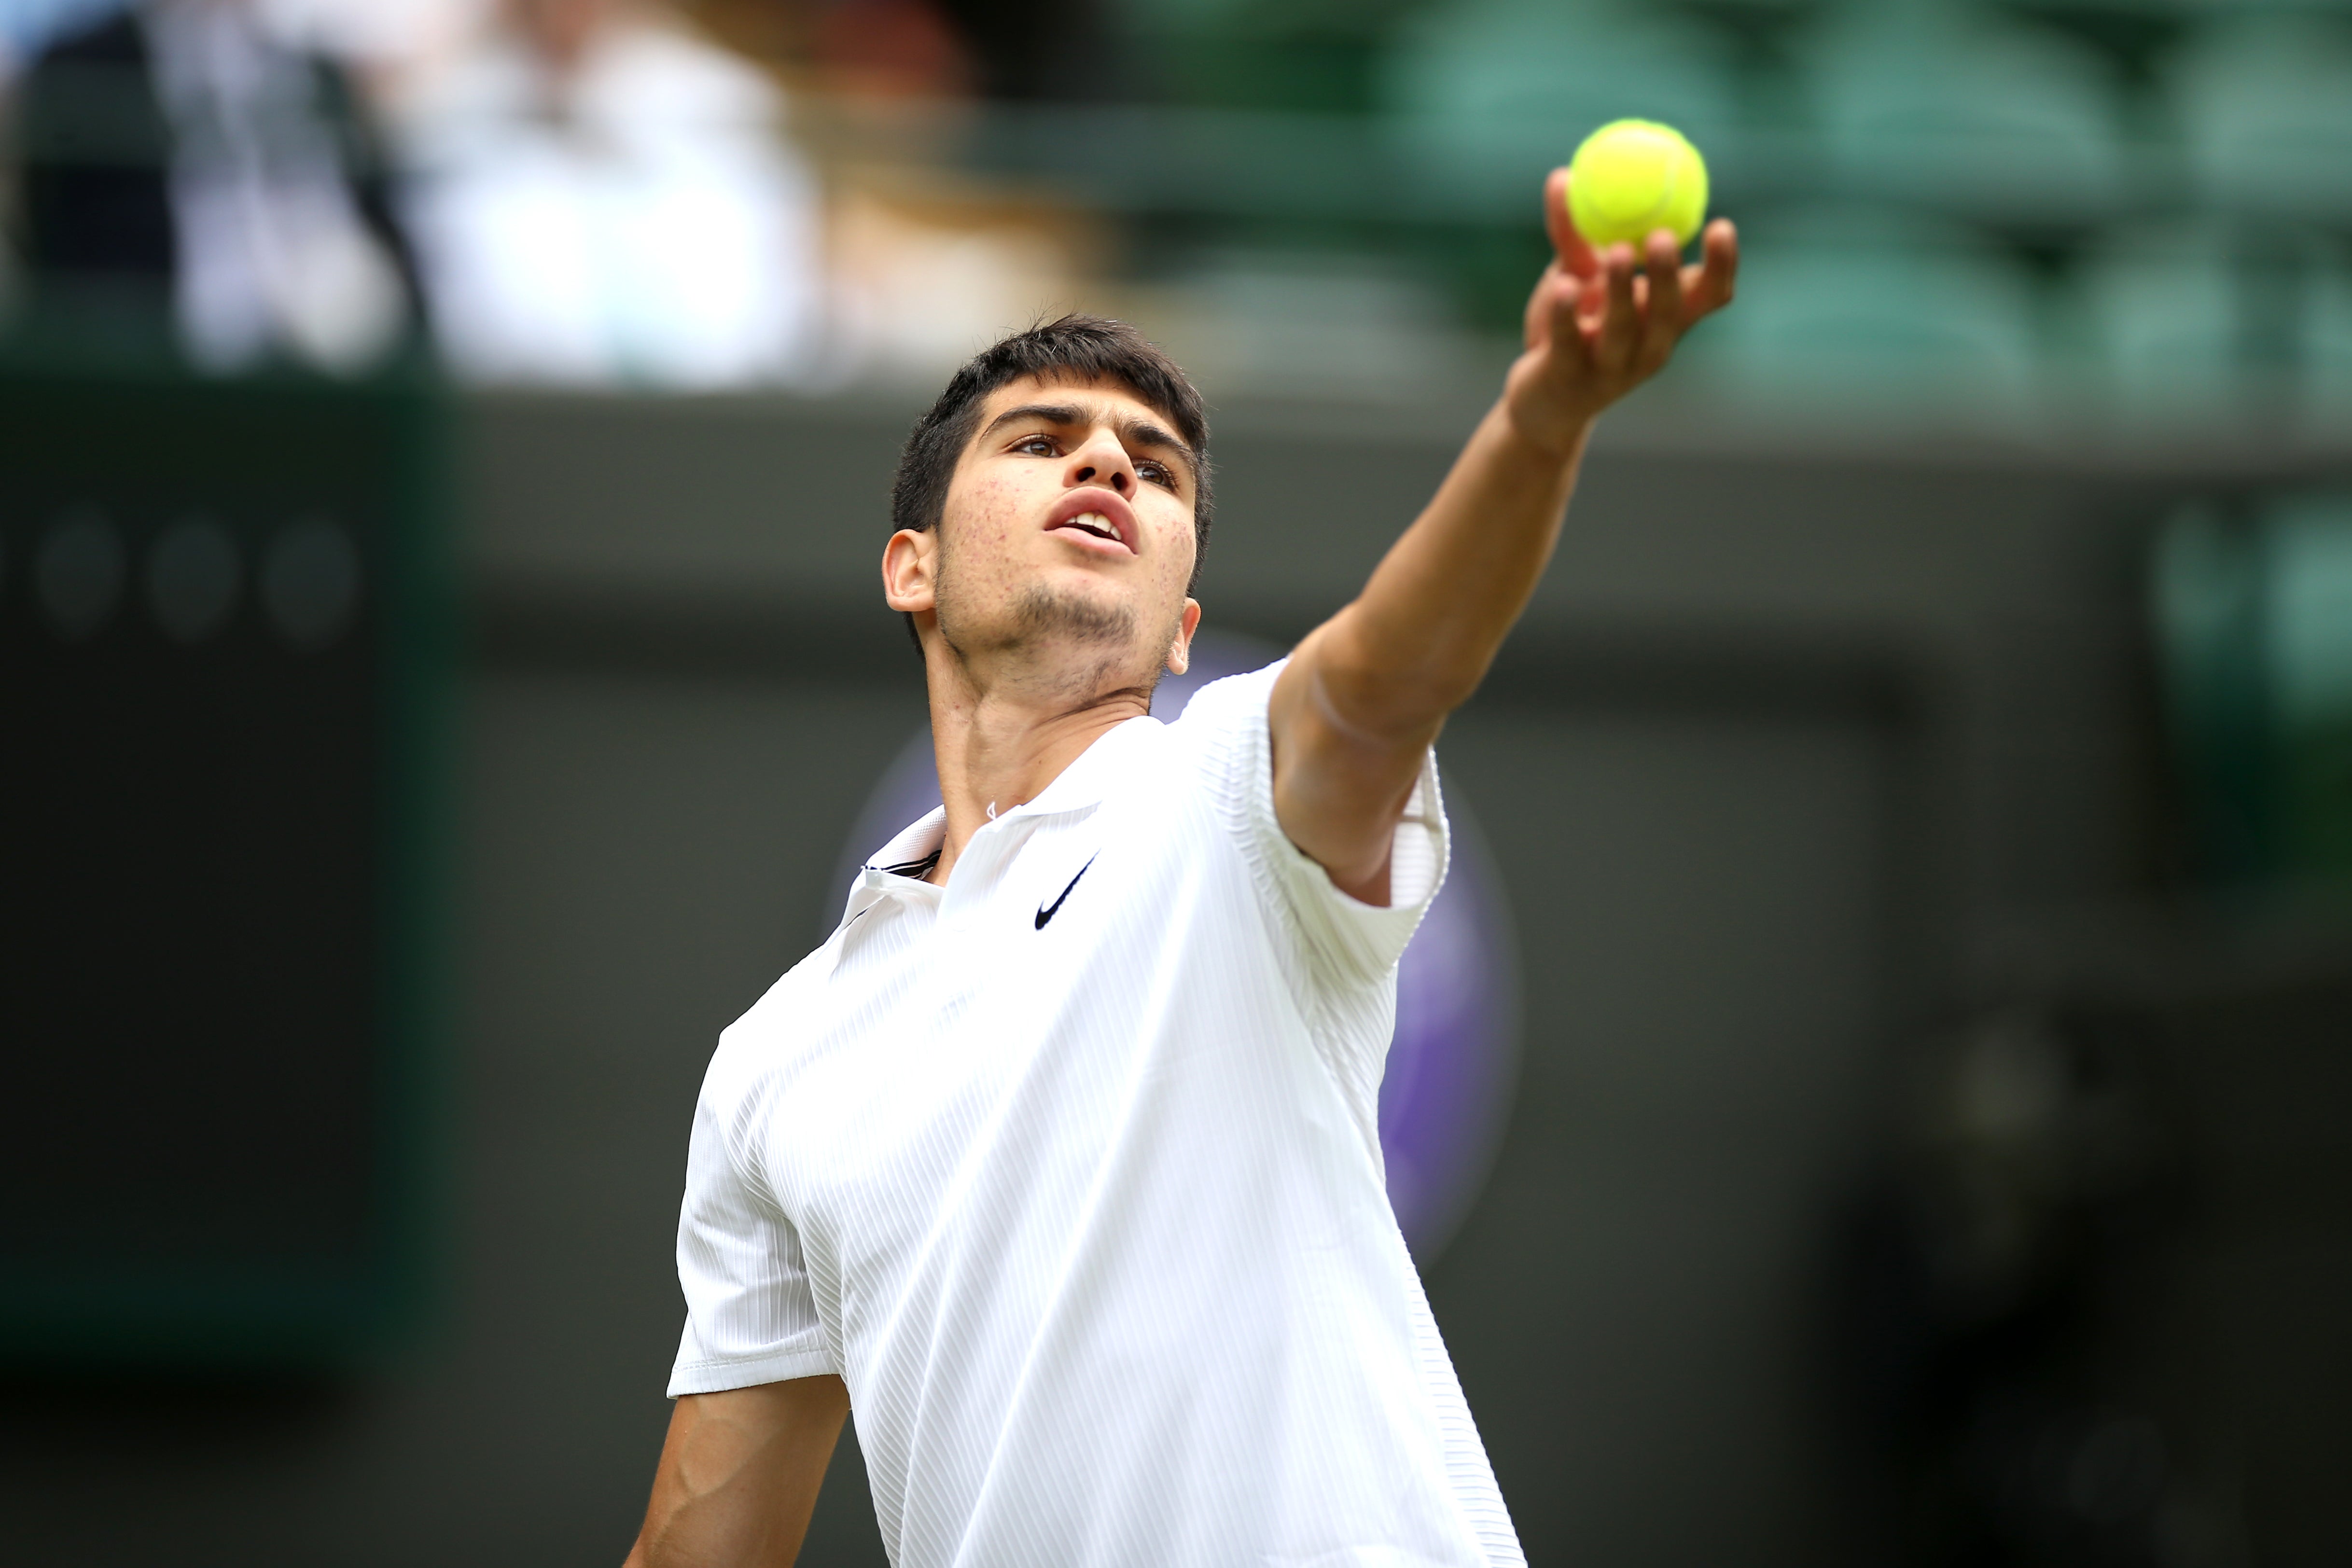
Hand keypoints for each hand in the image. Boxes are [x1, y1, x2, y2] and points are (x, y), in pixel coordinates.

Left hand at [1503, 166, 1737, 457]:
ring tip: (1619, 252)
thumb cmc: (1573, 329)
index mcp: (1665, 319)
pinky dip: (1565, 315)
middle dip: (1670, 275)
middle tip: (1663, 237)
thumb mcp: (1576, 275)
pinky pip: (1568, 344)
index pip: (1709, 296)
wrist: (1542, 402)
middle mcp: (1648, 347)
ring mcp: (1610, 369)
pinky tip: (1562, 286)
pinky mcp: (1568, 380)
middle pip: (1669, 313)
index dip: (1722, 266)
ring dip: (1623, 291)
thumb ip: (1574, 233)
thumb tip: (1562, 175)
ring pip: (1623, 331)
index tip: (1721, 225)